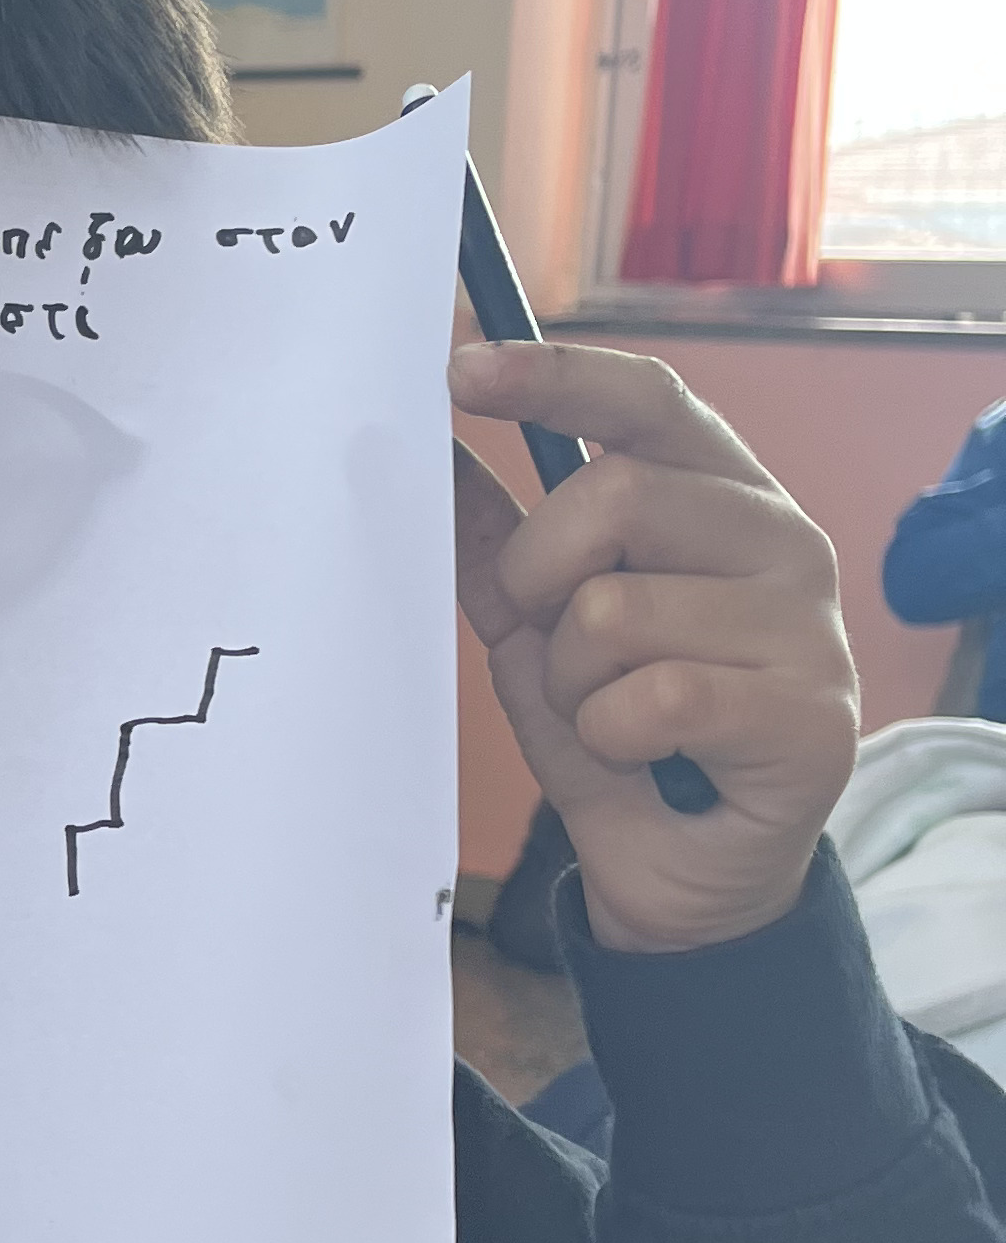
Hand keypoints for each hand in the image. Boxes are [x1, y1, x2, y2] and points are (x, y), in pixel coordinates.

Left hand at [450, 341, 855, 954]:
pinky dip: (612, 738)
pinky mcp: (812, 715)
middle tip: (549, 642)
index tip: (461, 370)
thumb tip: (431, 447)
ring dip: (572, 681)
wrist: (682, 872)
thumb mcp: (534, 626)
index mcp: (719, 493)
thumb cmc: (618, 729)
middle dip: (538, 579)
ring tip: (611, 717)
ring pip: (617, 610)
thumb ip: (495, 539)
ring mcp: (809, 625)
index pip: (647, 402)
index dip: (555, 377)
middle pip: (614, 497)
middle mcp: (780, 538)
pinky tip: (647, 759)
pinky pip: (653, 698)